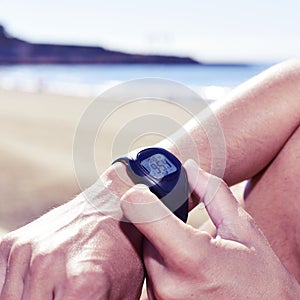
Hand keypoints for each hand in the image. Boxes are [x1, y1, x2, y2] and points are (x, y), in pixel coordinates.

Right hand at [0, 164, 143, 299]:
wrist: (108, 208)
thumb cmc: (120, 252)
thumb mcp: (122, 296)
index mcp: (82, 284)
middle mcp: (49, 265)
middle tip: (64, 299)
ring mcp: (27, 251)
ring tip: (52, 293)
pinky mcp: (13, 243)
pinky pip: (1, 286)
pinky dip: (14, 294)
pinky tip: (38, 289)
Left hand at [121, 160, 299, 299]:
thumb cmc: (260, 278)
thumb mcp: (243, 230)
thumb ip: (213, 192)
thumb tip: (188, 168)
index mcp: (191, 257)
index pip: (140, 211)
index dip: (142, 193)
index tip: (150, 189)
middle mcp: (167, 283)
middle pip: (144, 231)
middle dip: (159, 221)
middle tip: (183, 224)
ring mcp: (159, 299)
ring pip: (145, 251)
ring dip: (162, 243)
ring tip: (191, 251)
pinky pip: (150, 271)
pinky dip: (162, 262)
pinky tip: (186, 267)